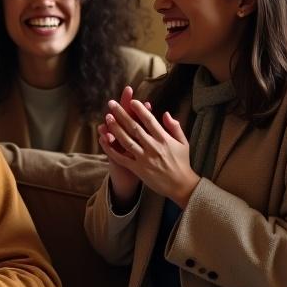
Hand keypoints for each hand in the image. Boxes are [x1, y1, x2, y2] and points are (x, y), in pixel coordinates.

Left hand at [100, 92, 199, 206]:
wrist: (180, 185)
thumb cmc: (182, 162)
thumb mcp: (183, 143)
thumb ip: (174, 127)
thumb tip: (165, 113)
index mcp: (164, 139)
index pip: (149, 121)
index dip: (139, 110)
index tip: (132, 101)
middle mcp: (153, 147)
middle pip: (134, 128)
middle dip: (122, 114)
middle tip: (112, 103)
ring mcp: (144, 158)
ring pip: (126, 140)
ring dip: (115, 128)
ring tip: (107, 117)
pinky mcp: (137, 169)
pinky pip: (121, 157)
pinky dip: (111, 148)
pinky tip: (103, 139)